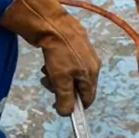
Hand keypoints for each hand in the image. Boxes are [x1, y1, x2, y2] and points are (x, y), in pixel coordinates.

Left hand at [0, 0, 100, 114]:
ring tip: (46, 70)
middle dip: (62, 88)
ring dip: (58, 77)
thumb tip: (67, 113)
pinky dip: (59, 65)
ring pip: (72, 74)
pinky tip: (49, 60)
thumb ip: (65, 98)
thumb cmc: (59, 53)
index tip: (59, 104)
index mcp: (91, 75)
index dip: (74, 105)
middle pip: (78, 86)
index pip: (87, 99)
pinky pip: (69, 62)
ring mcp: (86, 54)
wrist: (54, 24)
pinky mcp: (78, 45)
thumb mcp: (61, 80)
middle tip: (48, 83)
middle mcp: (92, 65)